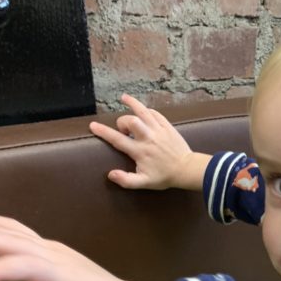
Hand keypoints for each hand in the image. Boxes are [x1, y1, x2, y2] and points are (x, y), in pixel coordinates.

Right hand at [89, 94, 208, 190]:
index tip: (93, 126)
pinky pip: (156, 113)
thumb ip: (126, 180)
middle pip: (131, 120)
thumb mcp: (144, 183)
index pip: (117, 139)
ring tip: (124, 98)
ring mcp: (159, 130)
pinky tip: (143, 111)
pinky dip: (147, 110)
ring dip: (133, 103)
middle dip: (122, 121)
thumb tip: (110, 174)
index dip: (103, 132)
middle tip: (123, 130)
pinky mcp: (168, 127)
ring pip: (144, 112)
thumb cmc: (164, 176)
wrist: (187, 169)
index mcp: (140, 151)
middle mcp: (148, 138)